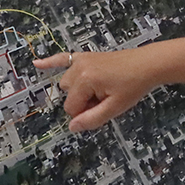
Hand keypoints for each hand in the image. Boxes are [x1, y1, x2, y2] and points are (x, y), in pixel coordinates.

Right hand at [32, 48, 156, 130]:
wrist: (147, 64)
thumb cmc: (134, 86)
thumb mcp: (115, 108)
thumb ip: (92, 119)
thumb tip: (71, 128)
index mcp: (84, 80)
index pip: (71, 108)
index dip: (86, 113)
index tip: (104, 107)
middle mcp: (77, 68)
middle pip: (68, 95)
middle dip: (83, 101)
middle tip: (105, 98)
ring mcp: (80, 60)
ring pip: (67, 82)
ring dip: (78, 90)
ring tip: (102, 88)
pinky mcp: (85, 56)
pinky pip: (62, 58)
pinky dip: (50, 62)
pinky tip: (36, 64)